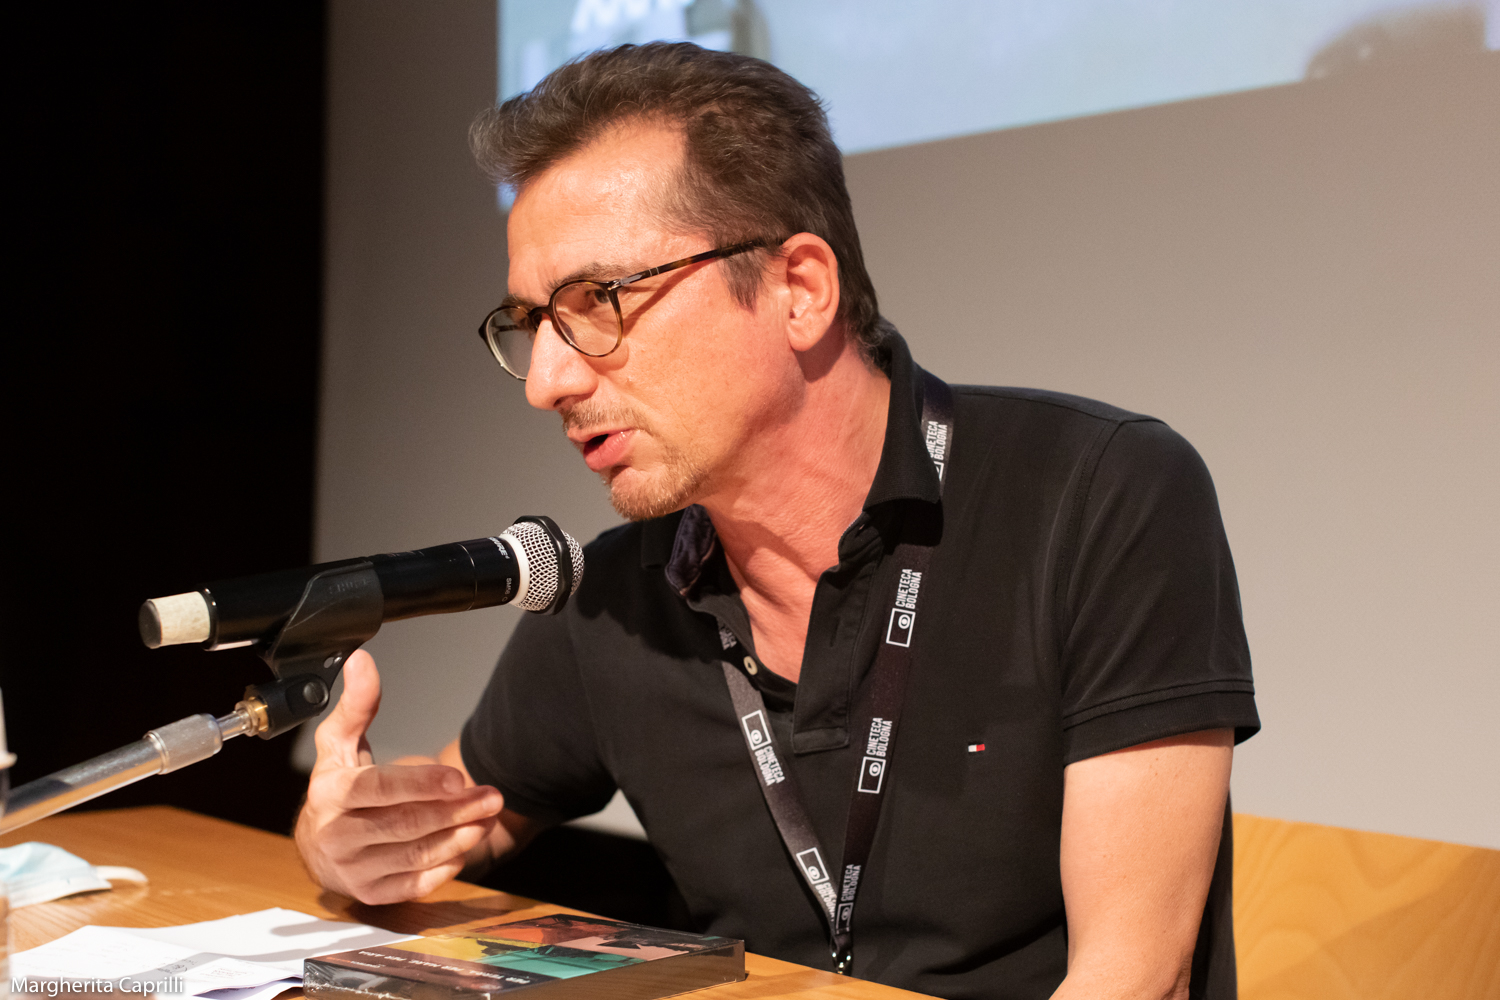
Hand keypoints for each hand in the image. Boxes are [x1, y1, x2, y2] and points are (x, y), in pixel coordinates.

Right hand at [294, 650, 503, 903]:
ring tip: (487, 817)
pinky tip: (467, 846)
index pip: (378, 790)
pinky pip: (414, 885)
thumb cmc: (336, 789)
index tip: (458, 778)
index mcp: (331, 795)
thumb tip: (362, 661)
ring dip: (457, 837)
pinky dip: (445, 867)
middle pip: (404, 824)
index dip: (420, 785)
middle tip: (492, 796)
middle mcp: (338, 836)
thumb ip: (356, 705)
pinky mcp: (371, 894)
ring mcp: (353, 869)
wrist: (317, 846)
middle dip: (454, 810)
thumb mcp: (338, 744)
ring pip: (414, 855)